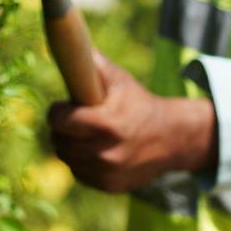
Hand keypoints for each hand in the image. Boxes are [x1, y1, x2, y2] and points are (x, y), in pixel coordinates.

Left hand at [49, 51, 217, 192]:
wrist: (171, 137)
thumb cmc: (138, 102)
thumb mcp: (120, 79)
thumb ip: (93, 62)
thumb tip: (69, 44)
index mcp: (109, 123)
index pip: (60, 121)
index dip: (58, 111)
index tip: (65, 106)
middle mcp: (107, 153)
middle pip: (59, 141)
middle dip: (63, 127)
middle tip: (75, 118)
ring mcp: (107, 173)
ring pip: (66, 157)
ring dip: (70, 144)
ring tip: (86, 133)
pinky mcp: (109, 186)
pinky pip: (79, 173)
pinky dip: (82, 161)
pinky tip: (96, 149)